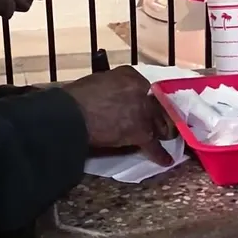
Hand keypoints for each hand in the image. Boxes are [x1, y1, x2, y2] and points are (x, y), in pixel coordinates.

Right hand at [62, 66, 177, 165]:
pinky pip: (154, 146)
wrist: (71, 116)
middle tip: (158, 121)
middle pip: (158, 105)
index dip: (144, 98)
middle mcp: (142, 91)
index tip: (142, 104)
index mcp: (130, 76)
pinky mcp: (141, 133)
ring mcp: (144, 112)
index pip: (146, 87)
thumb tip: (116, 96)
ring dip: (162, 131)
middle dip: (158, 114)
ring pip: (160, 124)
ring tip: (164, 137)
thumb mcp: (99, 81)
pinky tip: (166, 161)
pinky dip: (160, 155)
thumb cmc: (76, 98)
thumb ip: (115, 87)